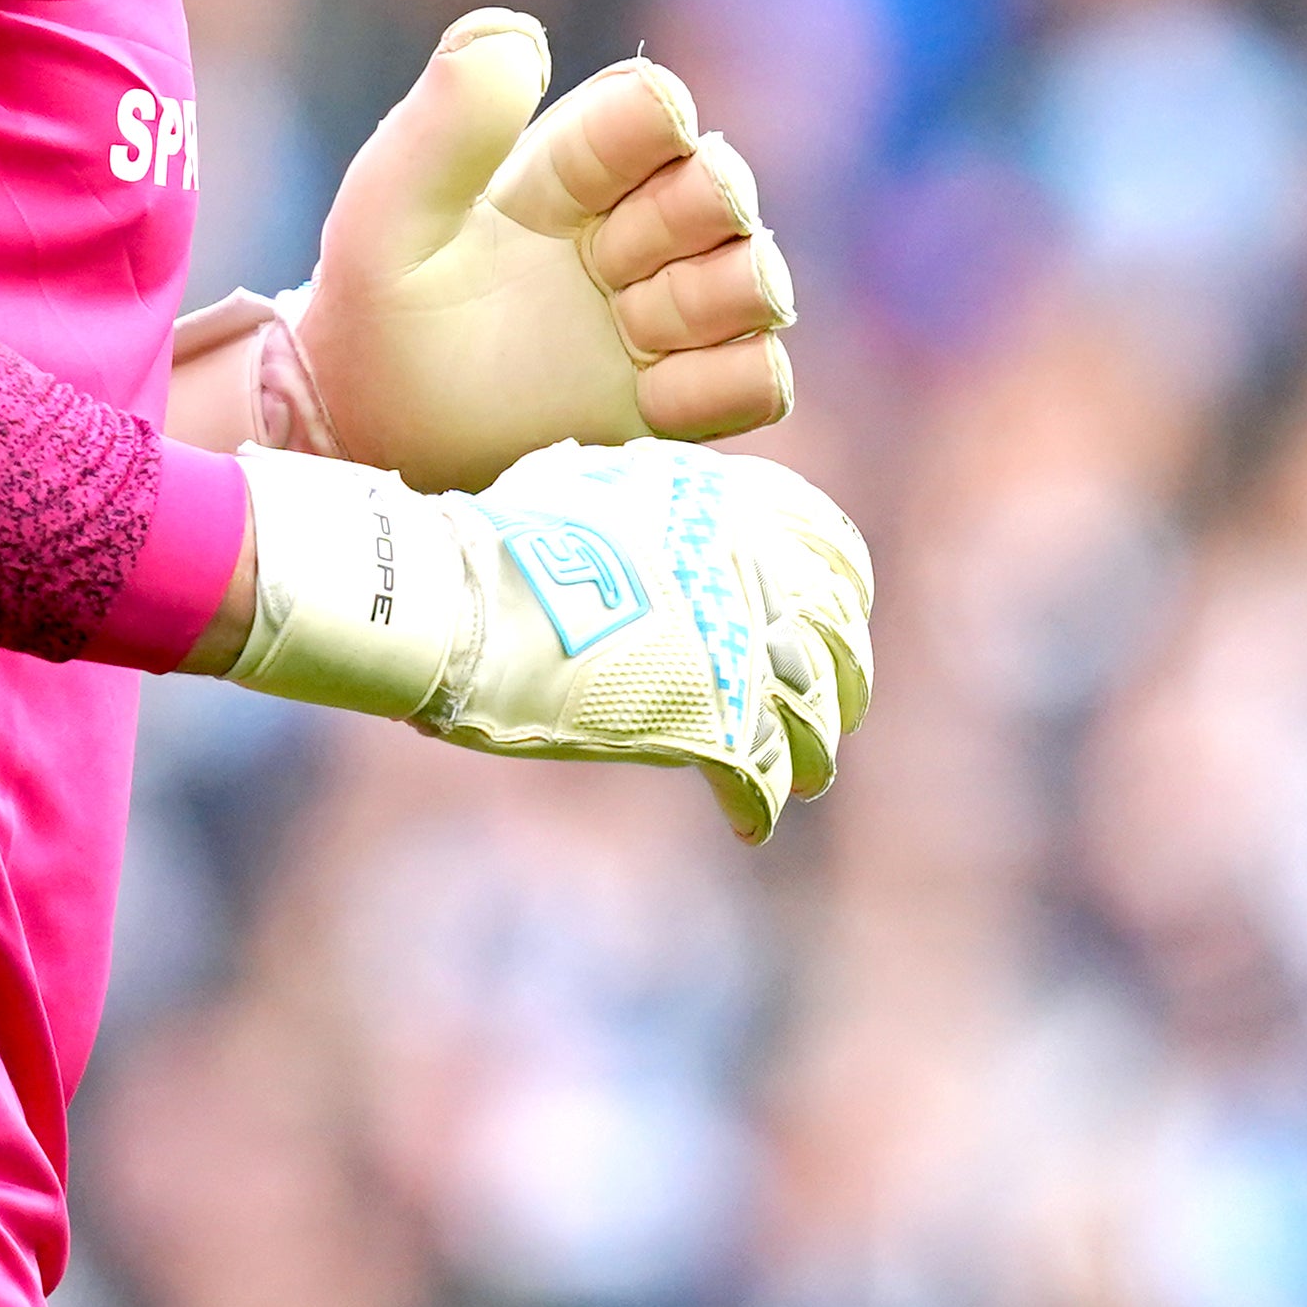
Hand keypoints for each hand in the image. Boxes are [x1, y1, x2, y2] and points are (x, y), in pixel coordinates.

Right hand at [221, 437, 876, 840]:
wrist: (463, 600)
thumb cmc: (497, 537)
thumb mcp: (580, 481)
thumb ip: (628, 490)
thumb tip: (613, 484)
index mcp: (727, 505)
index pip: (830, 541)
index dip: (842, 584)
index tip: (841, 610)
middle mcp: (752, 569)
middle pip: (836, 633)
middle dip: (843, 673)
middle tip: (835, 705)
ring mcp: (739, 647)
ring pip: (814, 709)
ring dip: (814, 746)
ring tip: (807, 774)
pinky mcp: (715, 722)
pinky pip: (762, 775)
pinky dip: (760, 805)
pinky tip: (750, 825)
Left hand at [294, 8, 797, 490]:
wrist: (379, 436)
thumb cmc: (378, 311)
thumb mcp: (384, 210)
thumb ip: (445, 119)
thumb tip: (525, 35)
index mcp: (574, 163)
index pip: (659, 105)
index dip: (646, 132)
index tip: (577, 190)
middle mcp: (636, 228)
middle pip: (726, 186)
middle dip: (671, 224)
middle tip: (601, 268)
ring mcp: (667, 314)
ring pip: (760, 279)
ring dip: (702, 302)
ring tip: (629, 328)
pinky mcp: (685, 399)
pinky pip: (763, 379)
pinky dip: (716, 384)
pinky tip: (646, 394)